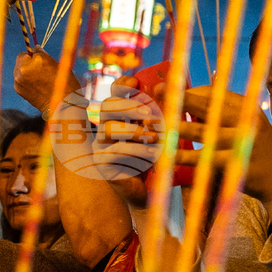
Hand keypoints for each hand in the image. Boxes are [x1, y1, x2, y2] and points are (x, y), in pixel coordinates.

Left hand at [13, 48, 80, 114]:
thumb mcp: (58, 65)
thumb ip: (44, 56)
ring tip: (39, 79)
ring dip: (25, 71)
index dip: (36, 54)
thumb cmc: (64, 84)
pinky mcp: (18, 88)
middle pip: (21, 58)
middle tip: (40, 69)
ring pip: (18, 69)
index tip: (40, 59)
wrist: (62, 105)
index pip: (31, 50)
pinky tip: (36, 86)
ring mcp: (19, 79)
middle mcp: (25, 67)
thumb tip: (34, 49)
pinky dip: (25, 80)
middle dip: (28, 61)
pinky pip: (18, 79)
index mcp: (38, 59)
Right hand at [94, 76, 162, 206]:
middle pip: (107, 106)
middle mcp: (106, 127)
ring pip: (108, 128)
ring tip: (155, 138)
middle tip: (150, 114)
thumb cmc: (155, 158)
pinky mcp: (102, 163)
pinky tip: (152, 154)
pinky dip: (136, 150)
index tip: (136, 81)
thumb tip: (170, 90)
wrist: (149, 190)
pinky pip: (114, 151)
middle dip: (129, 106)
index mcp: (120, 117)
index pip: (114, 93)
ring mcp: (101, 145)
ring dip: (135, 131)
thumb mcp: (160, 133)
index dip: (122, 84)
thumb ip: (161, 115)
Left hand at [163, 86, 271, 205]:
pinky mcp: (236, 163)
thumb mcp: (247, 125)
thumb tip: (189, 100)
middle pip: (208, 106)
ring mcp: (243, 142)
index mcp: (248, 107)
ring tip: (154, 125)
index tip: (170, 90)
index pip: (214, 93)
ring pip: (202, 131)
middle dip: (179, 98)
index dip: (189, 91)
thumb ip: (224, 113)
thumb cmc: (256, 151)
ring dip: (175, 127)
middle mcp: (247, 120)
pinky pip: (204, 158)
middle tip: (157, 92)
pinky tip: (167, 155)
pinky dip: (183, 156)